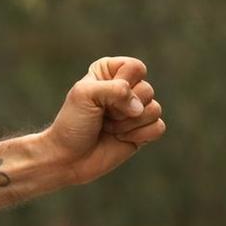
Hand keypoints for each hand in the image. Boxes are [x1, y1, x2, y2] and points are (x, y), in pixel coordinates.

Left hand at [42, 56, 165, 184]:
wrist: (68, 157)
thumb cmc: (72, 123)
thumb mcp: (85, 95)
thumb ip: (116, 89)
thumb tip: (140, 108)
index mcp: (110, 71)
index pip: (136, 67)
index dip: (121, 85)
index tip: (100, 96)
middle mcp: (126, 88)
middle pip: (147, 90)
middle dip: (122, 109)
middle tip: (103, 116)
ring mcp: (136, 110)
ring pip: (155, 109)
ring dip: (128, 124)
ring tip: (109, 128)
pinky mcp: (143, 130)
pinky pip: (158, 128)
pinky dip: (138, 136)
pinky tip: (120, 138)